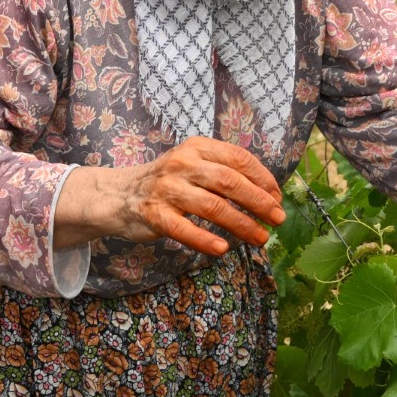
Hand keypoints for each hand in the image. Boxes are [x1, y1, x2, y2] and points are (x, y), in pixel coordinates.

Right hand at [55, 137, 285, 255]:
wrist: (118, 194)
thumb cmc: (167, 182)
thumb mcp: (192, 164)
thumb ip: (222, 171)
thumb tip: (268, 193)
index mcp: (196, 148)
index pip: (238, 158)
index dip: (263, 178)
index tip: (278, 197)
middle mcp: (182, 164)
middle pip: (229, 181)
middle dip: (258, 201)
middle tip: (278, 218)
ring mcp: (166, 189)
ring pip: (212, 206)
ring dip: (241, 224)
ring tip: (260, 237)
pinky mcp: (153, 214)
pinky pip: (184, 229)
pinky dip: (205, 240)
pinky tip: (223, 249)